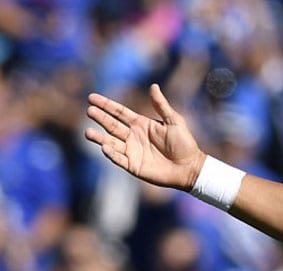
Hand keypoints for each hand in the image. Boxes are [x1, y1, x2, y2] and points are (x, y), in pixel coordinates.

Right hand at [85, 84, 204, 190]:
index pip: (119, 112)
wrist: (190, 167)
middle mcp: (133, 137)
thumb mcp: (174, 121)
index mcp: (141, 124)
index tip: (91, 97)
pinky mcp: (133, 165)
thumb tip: (153, 86)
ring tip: (87, 132)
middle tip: (89, 111)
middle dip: (100, 118)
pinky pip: (118, 159)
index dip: (106, 105)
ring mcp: (132, 151)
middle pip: (111, 125)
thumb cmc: (184, 143)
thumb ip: (161, 105)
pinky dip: (110, 154)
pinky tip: (104, 147)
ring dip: (99, 138)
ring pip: (110, 142)